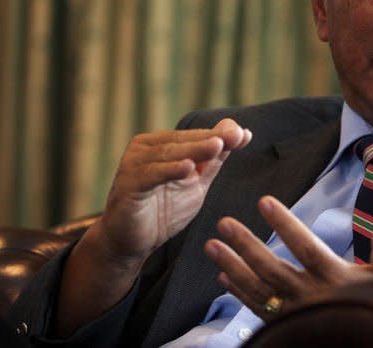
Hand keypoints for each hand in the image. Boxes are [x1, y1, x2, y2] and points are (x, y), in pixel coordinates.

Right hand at [97, 118, 251, 265]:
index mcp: (161, 144)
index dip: (220, 135)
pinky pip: (150, 176)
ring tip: (217, 146)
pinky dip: (169, 170)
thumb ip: (215, 158)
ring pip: (168, 155)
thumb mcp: (196, 182)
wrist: (133, 243)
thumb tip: (238, 129)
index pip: (195, 136)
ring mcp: (133, 165)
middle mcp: (144, 149)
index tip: (244, 134)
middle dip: (211, 139)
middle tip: (235, 136)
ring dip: (194, 150)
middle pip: (183, 142)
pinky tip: (188, 168)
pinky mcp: (127, 186)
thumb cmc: (165, 208)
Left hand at [204, 195, 372, 319]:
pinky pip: (258, 311)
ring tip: (212, 245)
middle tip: (223, 223)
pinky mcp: (286, 326)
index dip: (286, 225)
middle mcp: (312, 298)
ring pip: (259, 291)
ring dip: (233, 267)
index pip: (307, 248)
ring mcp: (296, 315)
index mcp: (337, 279)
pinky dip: (239, 294)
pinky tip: (223, 276)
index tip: (265, 202)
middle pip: (273, 269)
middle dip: (246, 245)